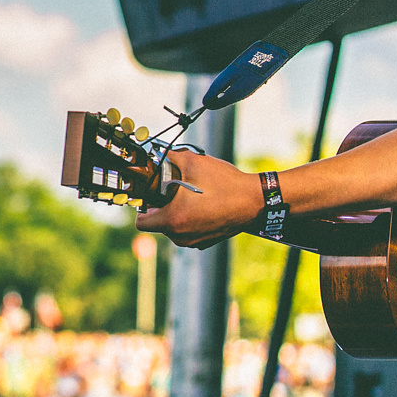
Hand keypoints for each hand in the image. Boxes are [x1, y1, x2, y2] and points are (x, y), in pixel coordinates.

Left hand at [134, 148, 263, 247]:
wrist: (255, 200)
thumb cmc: (225, 183)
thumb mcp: (193, 162)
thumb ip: (169, 157)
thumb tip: (155, 154)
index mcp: (173, 220)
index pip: (141, 222)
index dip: (142, 206)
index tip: (152, 194)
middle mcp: (181, 236)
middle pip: (157, 224)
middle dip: (161, 207)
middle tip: (174, 190)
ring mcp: (194, 242)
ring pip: (173, 228)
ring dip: (176, 213)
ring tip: (190, 196)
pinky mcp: (206, 242)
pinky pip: (188, 232)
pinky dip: (190, 220)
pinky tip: (202, 205)